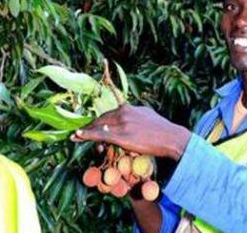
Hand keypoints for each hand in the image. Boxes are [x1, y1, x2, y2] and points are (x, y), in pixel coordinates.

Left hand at [70, 104, 190, 160]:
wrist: (171, 137)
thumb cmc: (162, 130)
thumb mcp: (147, 115)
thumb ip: (135, 114)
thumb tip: (129, 110)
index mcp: (129, 108)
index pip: (108, 114)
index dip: (98, 122)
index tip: (91, 126)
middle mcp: (123, 112)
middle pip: (101, 120)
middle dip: (90, 127)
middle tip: (79, 134)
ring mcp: (122, 124)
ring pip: (99, 127)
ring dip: (86, 132)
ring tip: (76, 137)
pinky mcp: (122, 136)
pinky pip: (100, 135)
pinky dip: (87, 135)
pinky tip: (78, 136)